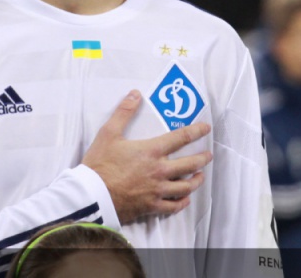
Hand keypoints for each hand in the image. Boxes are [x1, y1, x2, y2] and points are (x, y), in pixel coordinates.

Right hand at [82, 89, 211, 223]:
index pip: (181, 138)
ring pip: (186, 187)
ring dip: (196, 180)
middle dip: (202, 158)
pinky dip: (182, 202)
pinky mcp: (151, 206)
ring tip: (200, 176)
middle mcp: (159, 170)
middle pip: (190, 164)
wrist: (92, 194)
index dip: (196, 131)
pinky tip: (185, 199)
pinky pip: (174, 206)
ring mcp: (157, 190)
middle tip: (208, 155)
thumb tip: (135, 94)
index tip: (206, 128)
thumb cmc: (100, 163)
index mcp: (151, 151)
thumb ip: (124, 112)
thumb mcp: (109, 133)